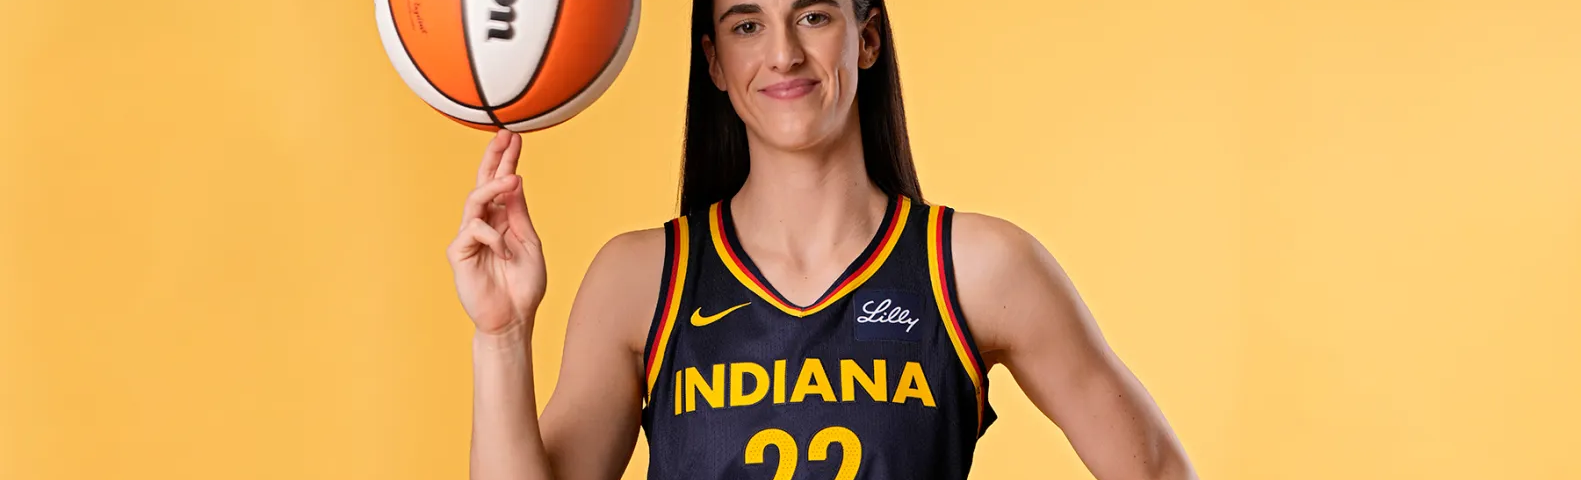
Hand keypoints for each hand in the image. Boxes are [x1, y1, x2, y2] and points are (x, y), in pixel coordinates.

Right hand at [447, 129, 545, 335]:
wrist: (513, 318)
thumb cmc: (523, 285)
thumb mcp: (529, 243)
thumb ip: (519, 214)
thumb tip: (514, 181)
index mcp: (502, 220)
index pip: (501, 184)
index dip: (506, 160)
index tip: (514, 138)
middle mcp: (483, 223)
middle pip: (483, 183)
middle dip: (493, 159)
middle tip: (504, 137)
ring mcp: (469, 236)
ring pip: (475, 200)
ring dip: (494, 187)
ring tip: (513, 177)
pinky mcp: (459, 252)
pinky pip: (474, 231)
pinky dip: (494, 237)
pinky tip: (505, 252)